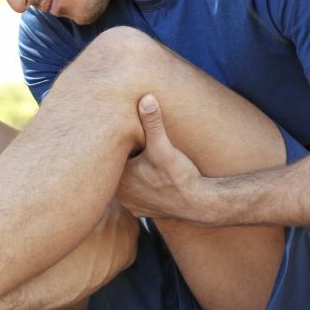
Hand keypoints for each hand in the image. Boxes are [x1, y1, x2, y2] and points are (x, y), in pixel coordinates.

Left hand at [116, 94, 213, 222]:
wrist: (198, 204)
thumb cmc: (179, 176)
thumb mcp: (164, 147)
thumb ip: (153, 123)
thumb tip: (146, 98)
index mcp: (119, 178)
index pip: (111, 158)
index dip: (118, 146)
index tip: (126, 137)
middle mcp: (121, 195)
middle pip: (117, 171)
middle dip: (124, 160)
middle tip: (134, 147)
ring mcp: (130, 204)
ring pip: (124, 185)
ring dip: (131, 175)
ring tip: (142, 164)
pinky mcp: (141, 212)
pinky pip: (135, 197)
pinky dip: (140, 189)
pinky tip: (149, 181)